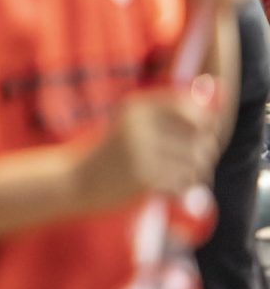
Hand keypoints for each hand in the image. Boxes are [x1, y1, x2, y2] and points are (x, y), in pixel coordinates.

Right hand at [81, 87, 219, 208]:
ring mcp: (141, 150)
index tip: (195, 136)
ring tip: (175, 176)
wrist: (72, 180)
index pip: (191, 107)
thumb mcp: (131, 124)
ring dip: (193, 173)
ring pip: (196, 162)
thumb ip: (168, 113)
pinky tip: (165, 188)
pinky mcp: (143, 176)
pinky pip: (183, 182)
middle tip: (187, 162)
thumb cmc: (109, 153)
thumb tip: (215, 100)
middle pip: (200, 137)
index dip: (203, 123)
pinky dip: (181, 188)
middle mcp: (140, 124)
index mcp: (137, 106)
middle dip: (202, 153)